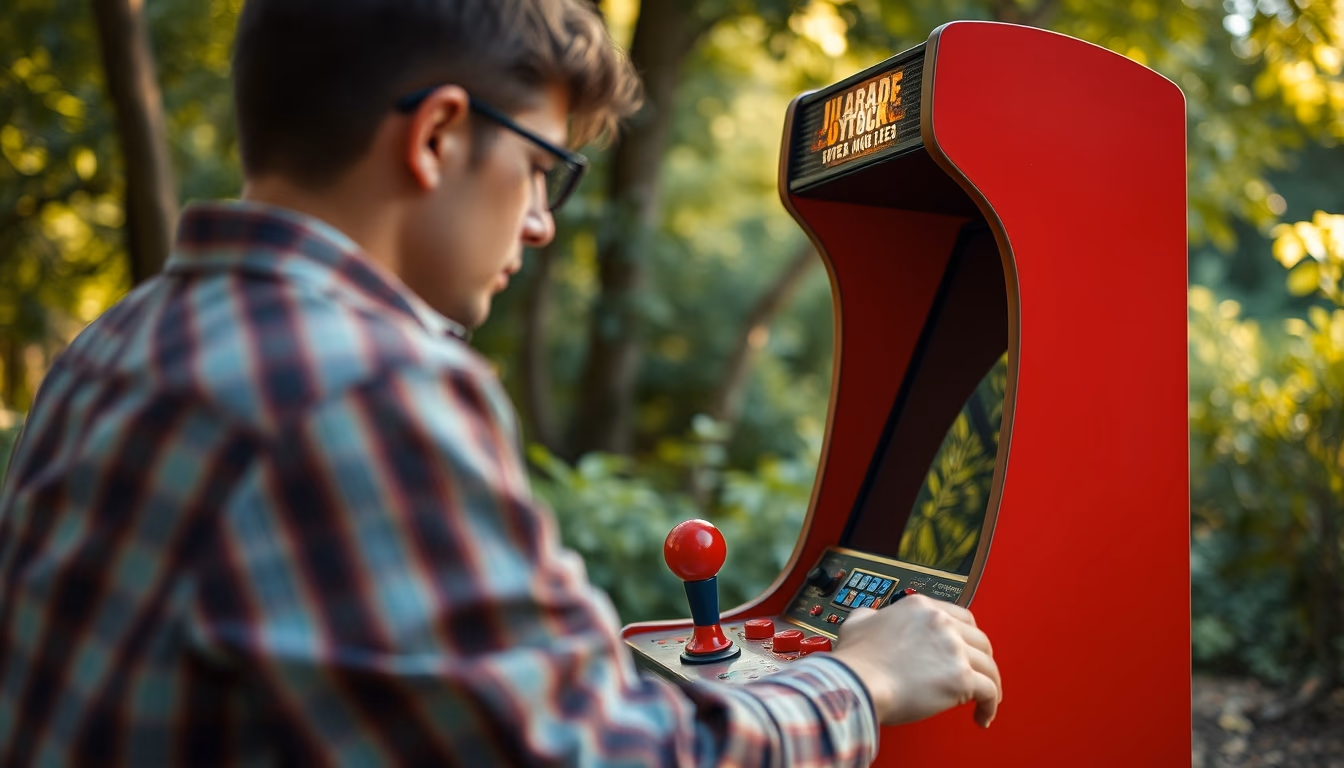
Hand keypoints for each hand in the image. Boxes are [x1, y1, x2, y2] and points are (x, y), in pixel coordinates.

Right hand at [831, 595, 1000, 727]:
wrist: (856, 683)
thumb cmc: (856, 660)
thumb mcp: (858, 622)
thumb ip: (870, 616)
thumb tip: (871, 618)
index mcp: (920, 607)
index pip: (961, 617)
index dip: (967, 637)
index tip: (966, 651)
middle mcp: (941, 623)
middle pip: (980, 641)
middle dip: (982, 660)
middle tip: (976, 676)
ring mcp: (953, 650)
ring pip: (989, 666)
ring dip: (990, 684)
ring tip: (984, 701)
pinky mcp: (960, 678)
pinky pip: (989, 692)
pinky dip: (990, 706)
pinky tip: (983, 717)